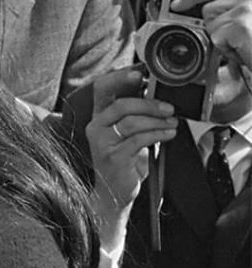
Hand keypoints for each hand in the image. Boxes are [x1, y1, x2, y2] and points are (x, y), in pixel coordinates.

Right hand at [86, 67, 175, 237]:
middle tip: (169, 107)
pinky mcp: (113, 156)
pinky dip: (158, 134)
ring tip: (172, 123)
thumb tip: (157, 96)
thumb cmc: (123, 162)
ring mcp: (102, 142)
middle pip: (120, 104)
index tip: (140, 73)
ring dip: (157, 120)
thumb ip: (135, 115)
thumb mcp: (127, 134)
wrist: (113, 193)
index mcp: (98, 117)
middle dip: (148, 103)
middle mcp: (96, 127)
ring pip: (132, 122)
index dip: (120, 77)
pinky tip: (168, 134)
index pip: (103, 89)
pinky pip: (139, 139)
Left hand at [172, 0, 251, 69]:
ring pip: (212, 24)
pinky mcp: (240, 24)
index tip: (178, 3)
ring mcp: (246, 7)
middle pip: (210, 8)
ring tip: (247, 45)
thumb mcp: (250, 18)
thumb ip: (234, 8)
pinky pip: (217, 38)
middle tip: (239, 39)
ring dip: (225, 40)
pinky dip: (229, 51)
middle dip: (218, 27)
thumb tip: (208, 11)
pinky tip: (247, 51)